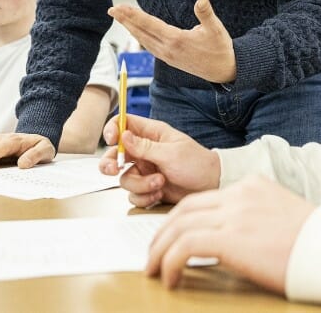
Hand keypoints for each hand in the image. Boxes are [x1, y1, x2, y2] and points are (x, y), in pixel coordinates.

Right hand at [99, 114, 219, 207]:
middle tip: (114, 169)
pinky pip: (134, 194)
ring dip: (140, 184)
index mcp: (151, 134)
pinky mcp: (148, 187)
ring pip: (125, 178)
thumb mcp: (171, 153)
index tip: (112, 141)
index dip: (113, 130)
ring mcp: (145, 170)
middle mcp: (144, 151)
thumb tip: (124, 136)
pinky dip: (144, 196)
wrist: (210, 185)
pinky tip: (159, 193)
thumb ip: (145, 147)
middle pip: (115, 154)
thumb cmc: (196, 163)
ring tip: (159, 183)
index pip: (124, 124)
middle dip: (110, 163)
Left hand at [109, 0, 236, 83]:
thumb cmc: (220, 48)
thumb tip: (201, 0)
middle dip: (126, 20)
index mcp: (176, 40)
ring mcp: (168, 56)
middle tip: (112, 9)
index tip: (121, 7)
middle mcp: (168, 49)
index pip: (150, 24)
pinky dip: (140, 37)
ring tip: (121, 18)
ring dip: (131, 28)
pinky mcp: (170, 59)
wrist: (224, 71)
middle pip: (141, 33)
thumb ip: (206, 14)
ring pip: (144, 40)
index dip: (134, 15)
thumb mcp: (217, 29)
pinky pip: (150, 46)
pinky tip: (137, 33)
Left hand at [147, 176, 315, 292]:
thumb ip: (255, 219)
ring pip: (178, 226)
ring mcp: (235, 214)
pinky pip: (184, 247)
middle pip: (184, 209)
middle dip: (162, 233)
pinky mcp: (231, 238)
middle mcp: (240, 194)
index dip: (180, 220)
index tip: (170, 239)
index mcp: (253, 186)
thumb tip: (234, 240)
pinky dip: (170, 263)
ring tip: (154, 270)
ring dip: (160, 251)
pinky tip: (171, 278)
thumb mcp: (283, 218)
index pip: (204, 199)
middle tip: (153, 254)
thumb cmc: (316, 243)